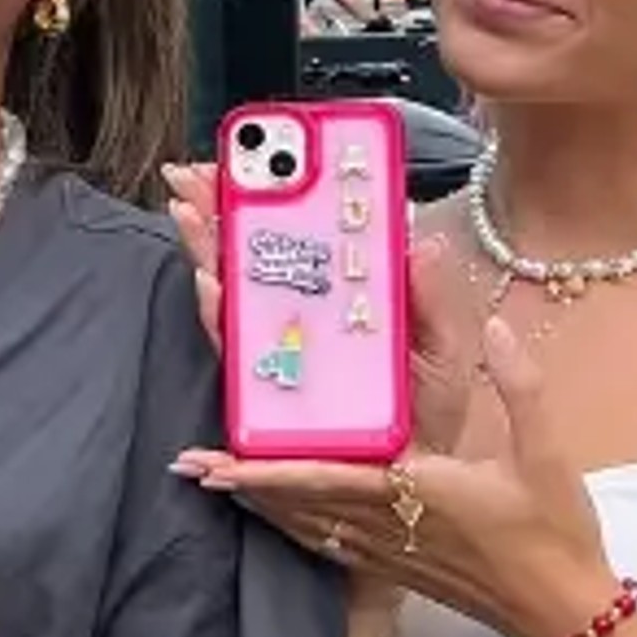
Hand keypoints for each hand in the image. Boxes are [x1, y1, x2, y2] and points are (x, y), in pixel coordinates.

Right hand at [164, 173, 476, 461]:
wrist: (414, 485)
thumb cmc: (426, 414)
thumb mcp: (444, 348)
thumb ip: (432, 296)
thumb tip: (420, 239)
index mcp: (345, 297)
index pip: (302, 233)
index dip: (274, 192)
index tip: (252, 152)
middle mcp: (301, 319)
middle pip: (252, 252)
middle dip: (220, 208)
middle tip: (195, 172)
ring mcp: (278, 353)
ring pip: (232, 291)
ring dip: (207, 249)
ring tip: (192, 212)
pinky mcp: (265, 394)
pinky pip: (236, 351)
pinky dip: (219, 314)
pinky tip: (212, 283)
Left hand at [177, 284, 613, 636]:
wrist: (562, 610)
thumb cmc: (555, 533)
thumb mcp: (547, 452)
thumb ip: (519, 385)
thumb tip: (495, 328)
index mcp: (415, 491)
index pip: (324, 479)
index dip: (265, 472)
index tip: (216, 463)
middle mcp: (387, 525)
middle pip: (296, 504)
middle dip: (241, 484)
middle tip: (189, 465)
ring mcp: (387, 552)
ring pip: (305, 526)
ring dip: (258, 505)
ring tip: (212, 483)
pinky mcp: (395, 568)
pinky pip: (327, 545)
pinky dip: (292, 527)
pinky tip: (274, 518)